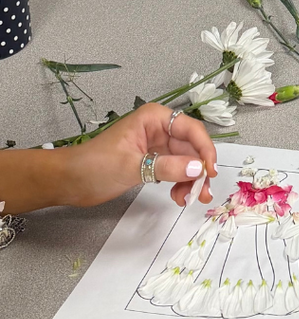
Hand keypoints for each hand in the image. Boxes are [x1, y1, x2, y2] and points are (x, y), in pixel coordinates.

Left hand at [65, 104, 217, 208]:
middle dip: (198, 170)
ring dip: (191, 180)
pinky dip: (180, 183)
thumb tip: (198, 169)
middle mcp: (159, 129)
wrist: (68, 181)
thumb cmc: (94, 166)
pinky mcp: (153, 161)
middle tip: (202, 193)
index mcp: (154, 119)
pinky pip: (176, 170)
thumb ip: (167, 167)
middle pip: (192, 147)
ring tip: (188, 199)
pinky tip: (177, 196)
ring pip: (186, 161)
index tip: (210, 171)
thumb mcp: (132, 166)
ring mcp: (157, 146)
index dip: (205, 149)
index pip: (191, 129)